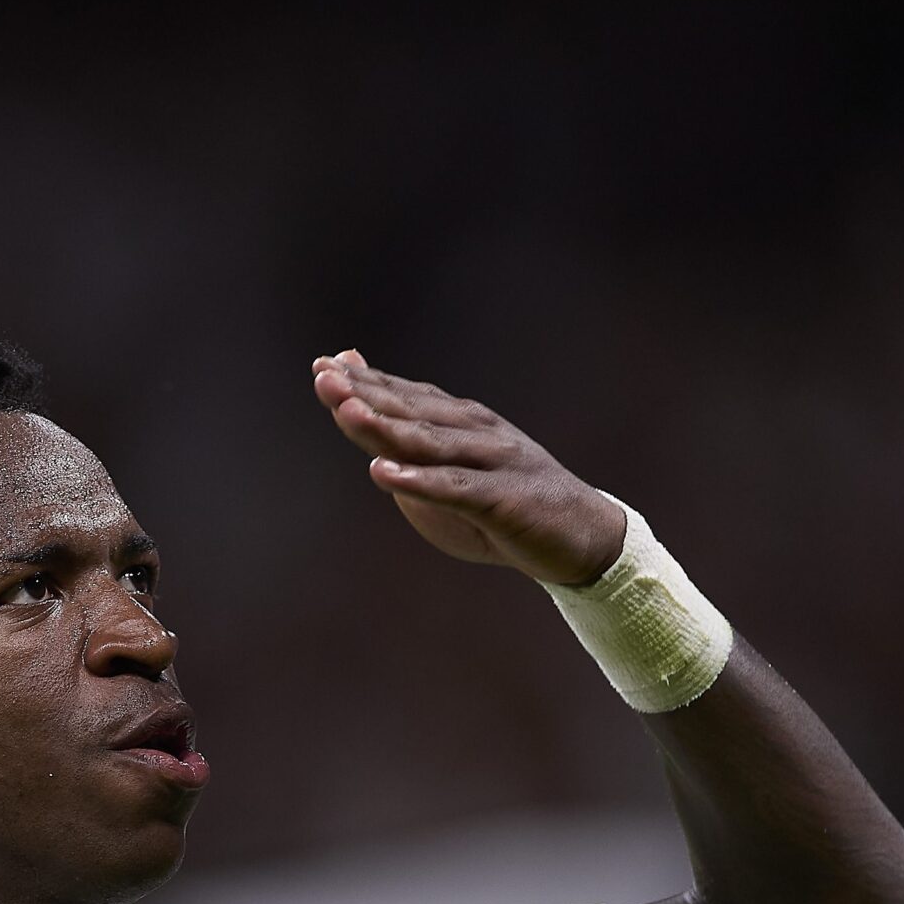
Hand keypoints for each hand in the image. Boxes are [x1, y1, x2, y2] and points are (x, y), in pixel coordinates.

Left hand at [311, 350, 625, 586]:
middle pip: (412, 410)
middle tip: (324, 377)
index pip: (406, 396)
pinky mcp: (503, 499)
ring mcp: (492, 462)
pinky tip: (384, 473)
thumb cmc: (504, 507)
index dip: (364, 381)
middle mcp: (476, 432)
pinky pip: (455, 489)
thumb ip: (407, 444)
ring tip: (346, 412)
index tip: (322, 365)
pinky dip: (418, 481)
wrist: (581, 538)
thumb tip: (359, 407)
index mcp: (462, 422)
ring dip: (385, 427)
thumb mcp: (450, 474)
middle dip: (364, 393)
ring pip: (429, 442)